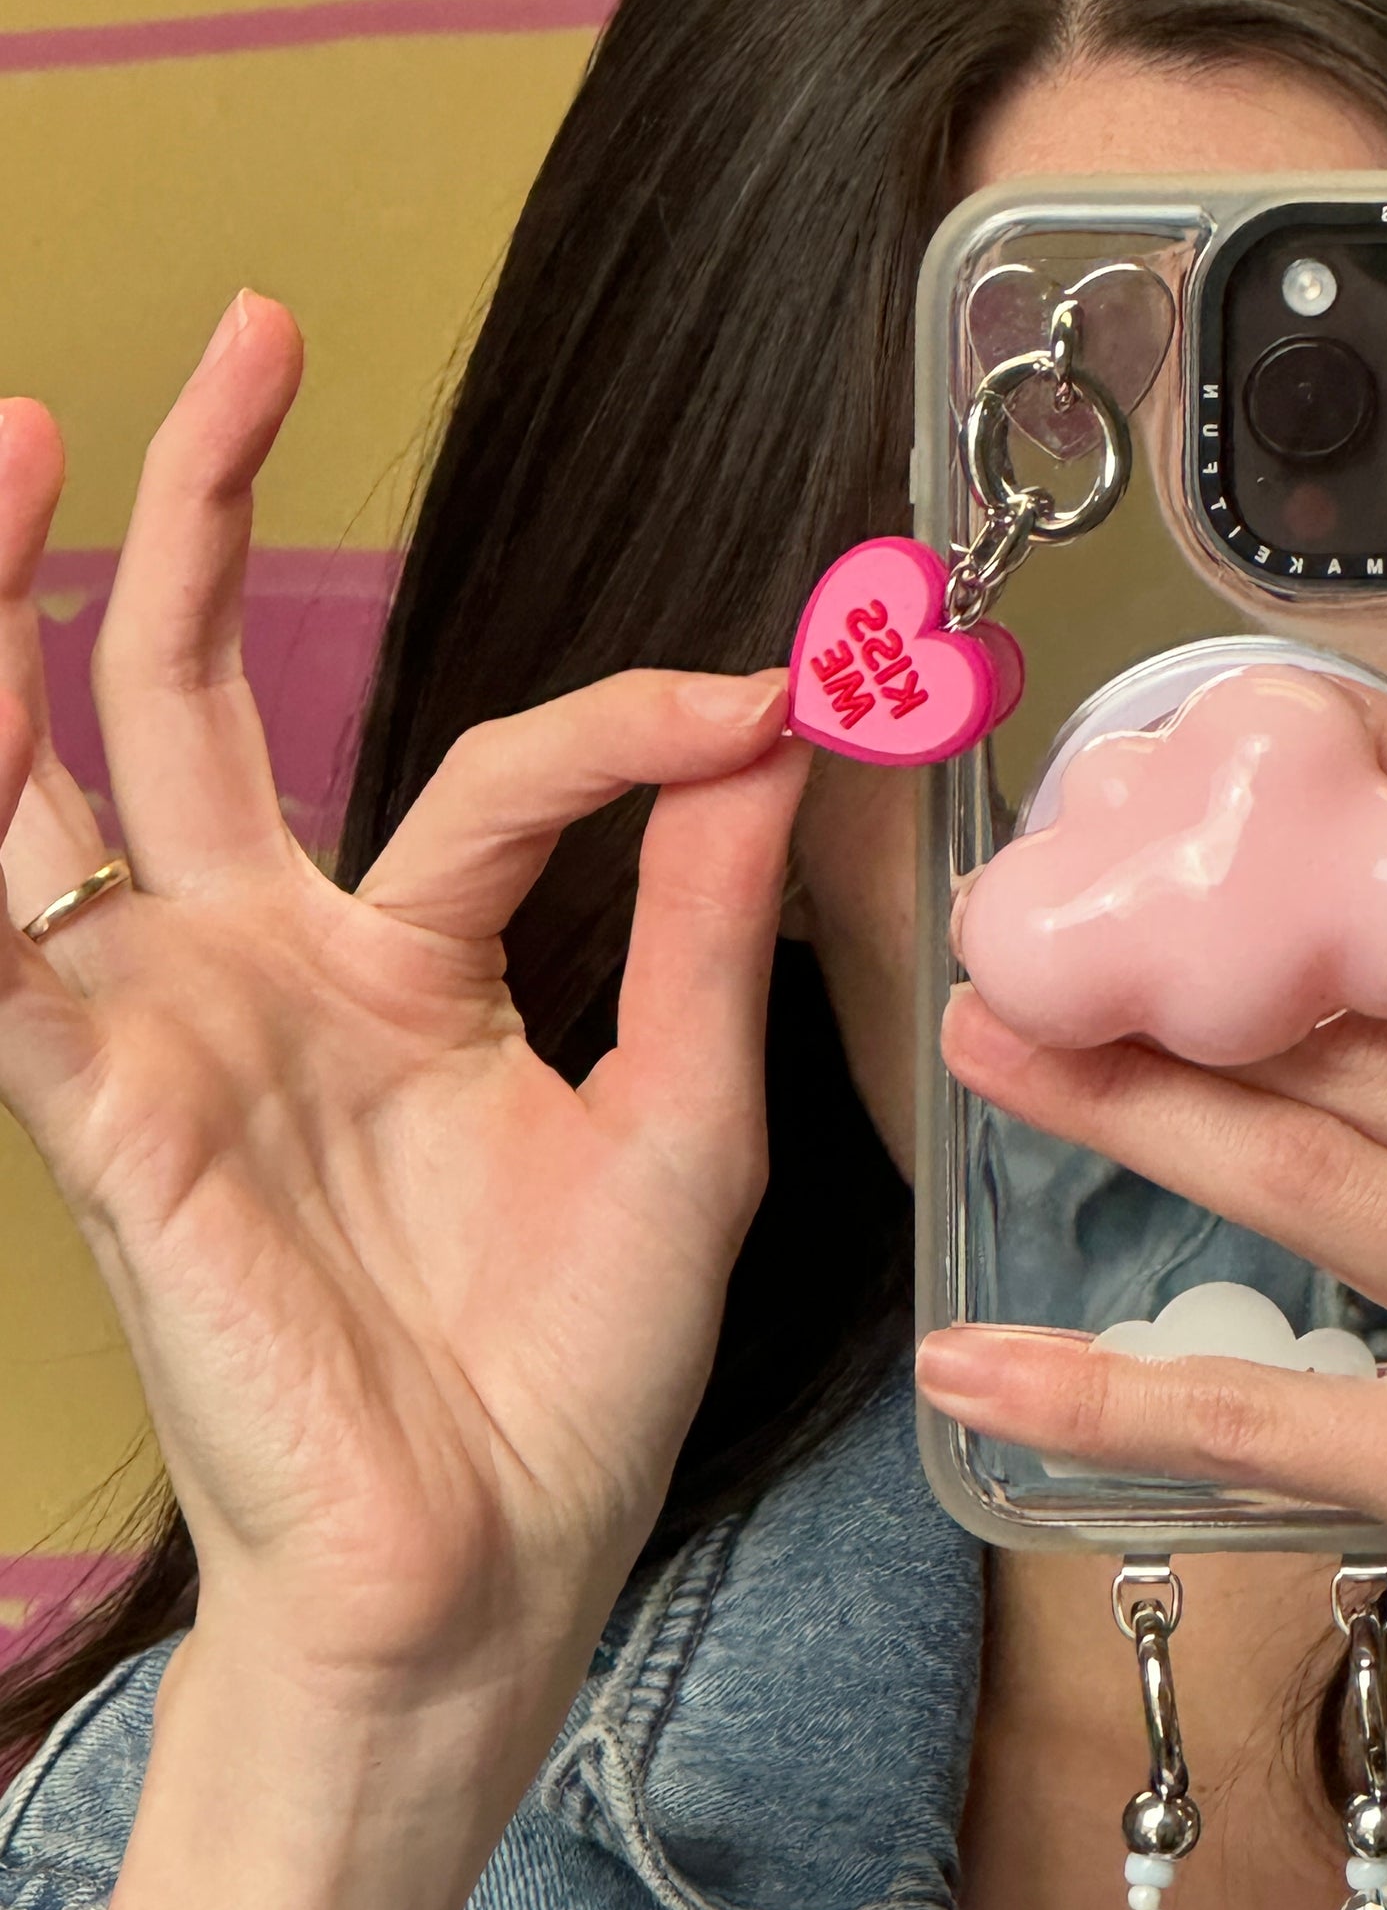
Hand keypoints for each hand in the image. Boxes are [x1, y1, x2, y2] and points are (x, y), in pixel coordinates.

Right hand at [0, 292, 805, 1715]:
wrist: (485, 1579)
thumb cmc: (565, 1378)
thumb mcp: (678, 1114)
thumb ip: (699, 919)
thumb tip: (786, 726)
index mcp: (400, 966)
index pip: (489, 767)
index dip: (629, 719)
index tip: (775, 688)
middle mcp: (261, 970)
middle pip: (192, 692)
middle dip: (203, 510)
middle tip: (248, 330)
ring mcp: (168, 1033)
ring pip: (52, 778)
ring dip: (14, 611)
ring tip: (19, 435)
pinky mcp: (110, 1124)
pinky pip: (11, 960)